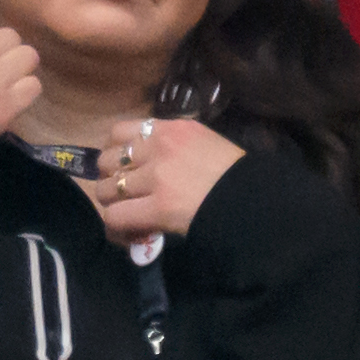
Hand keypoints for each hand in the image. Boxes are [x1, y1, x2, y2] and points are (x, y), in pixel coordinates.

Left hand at [90, 117, 244, 244]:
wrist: (253, 197)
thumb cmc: (233, 173)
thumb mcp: (202, 142)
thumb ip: (173, 144)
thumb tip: (147, 159)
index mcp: (171, 128)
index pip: (119, 130)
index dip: (113, 151)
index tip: (120, 165)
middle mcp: (159, 147)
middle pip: (107, 160)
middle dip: (109, 178)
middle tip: (120, 193)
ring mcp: (157, 177)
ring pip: (107, 189)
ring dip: (111, 204)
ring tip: (125, 213)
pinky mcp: (157, 207)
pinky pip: (116, 216)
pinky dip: (118, 226)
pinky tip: (130, 230)